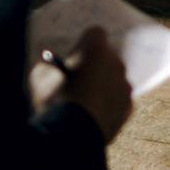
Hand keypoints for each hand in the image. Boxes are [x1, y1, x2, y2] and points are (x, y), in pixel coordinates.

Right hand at [58, 26, 131, 141]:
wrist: (73, 135)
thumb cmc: (55, 100)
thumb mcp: (40, 77)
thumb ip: (50, 66)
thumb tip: (50, 67)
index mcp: (95, 47)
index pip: (95, 33)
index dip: (83, 45)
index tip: (73, 57)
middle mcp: (116, 62)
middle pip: (107, 57)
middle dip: (95, 65)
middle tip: (79, 80)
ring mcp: (125, 85)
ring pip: (114, 80)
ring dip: (103, 86)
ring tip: (85, 102)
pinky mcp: (129, 107)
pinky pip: (118, 100)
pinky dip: (109, 105)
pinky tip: (94, 116)